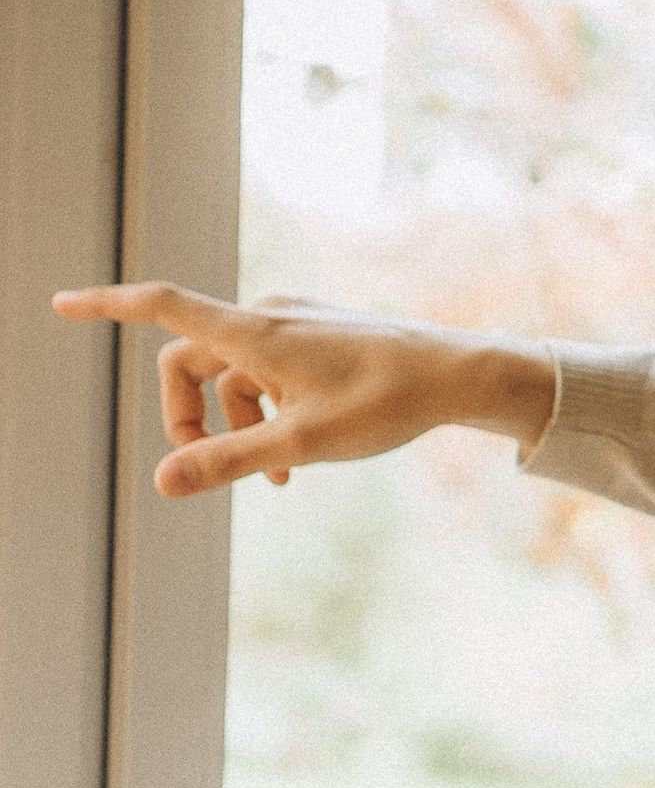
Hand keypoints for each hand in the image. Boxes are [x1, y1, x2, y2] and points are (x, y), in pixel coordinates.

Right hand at [50, 281, 553, 494]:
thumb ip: (229, 462)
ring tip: (278, 479)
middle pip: (190, 359)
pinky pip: (268, 373)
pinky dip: (268, 411)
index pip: (161, 307)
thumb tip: (162, 482)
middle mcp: (268, 317)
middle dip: (188, 415)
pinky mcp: (318, 337)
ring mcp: (295, 324)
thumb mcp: (302, 443)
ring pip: (233, 374)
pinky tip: (301, 457)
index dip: (108, 305)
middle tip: (205, 469)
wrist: (458, 376)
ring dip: (238, 424)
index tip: (63, 305)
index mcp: (254, 333)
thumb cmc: (385, 405)